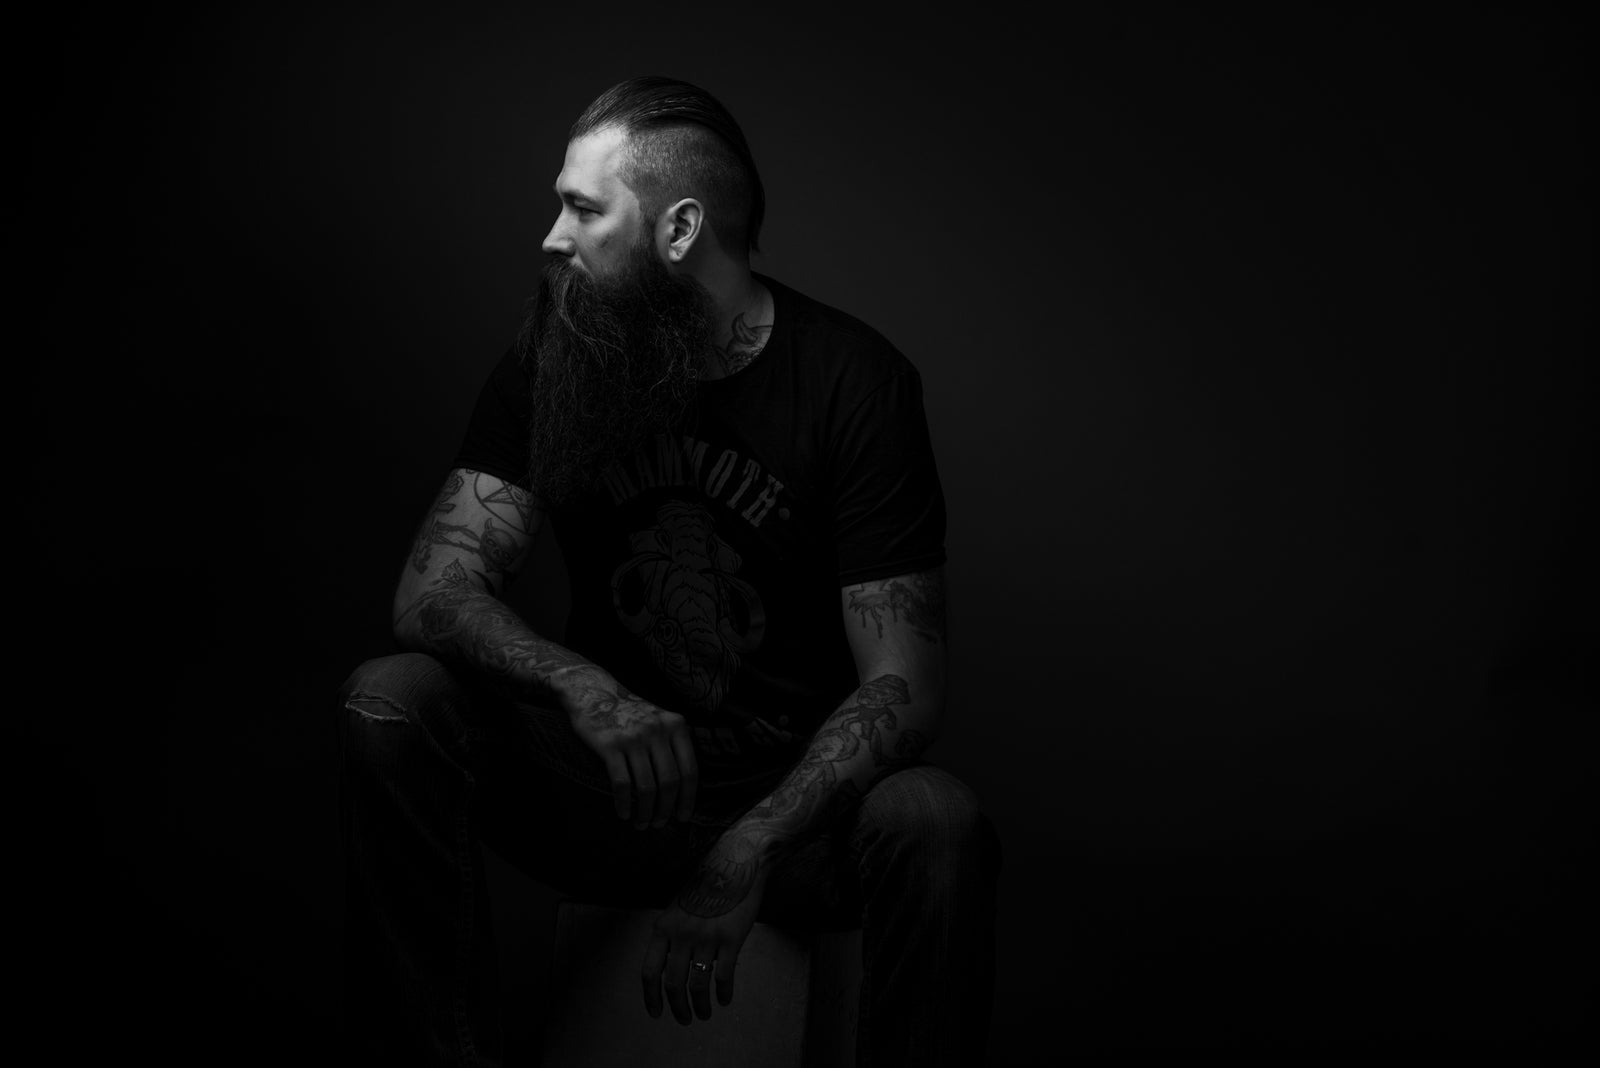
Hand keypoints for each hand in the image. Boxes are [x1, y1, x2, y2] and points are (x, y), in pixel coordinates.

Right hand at [567, 686, 697, 828]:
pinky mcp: (609, 745)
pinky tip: (623, 813)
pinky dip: (624, 804)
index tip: (683, 817)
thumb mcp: (660, 719)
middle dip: (666, 809)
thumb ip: (674, 743)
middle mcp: (657, 730)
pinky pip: (622, 783)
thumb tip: (684, 787)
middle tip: (659, 824)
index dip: (688, 798)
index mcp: (675, 725)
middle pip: (670, 781)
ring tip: (642, 824)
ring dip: (646, 812)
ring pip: (647, 786)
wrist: (593, 691)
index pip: (690, 770)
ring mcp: (633, 737)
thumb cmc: (629, 712)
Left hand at [641, 831, 767, 1024]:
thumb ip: (671, 935)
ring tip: (704, 1014)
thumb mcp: (677, 907)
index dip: (650, 997)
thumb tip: (669, 967)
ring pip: (697, 985)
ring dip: (700, 1006)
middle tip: (684, 1018)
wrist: (736, 863)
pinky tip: (725, 999)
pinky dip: (723, 993)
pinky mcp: (731, 938)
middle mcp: (681, 934)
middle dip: (677, 1008)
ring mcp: (706, 937)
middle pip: (672, 984)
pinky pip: (723, 976)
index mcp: (663, 927)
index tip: (656, 1012)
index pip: (649, 972)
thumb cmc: (706, 884)